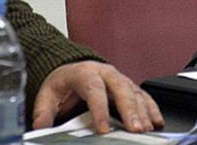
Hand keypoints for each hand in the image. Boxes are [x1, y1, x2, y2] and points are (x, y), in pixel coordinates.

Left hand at [32, 61, 162, 133]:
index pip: (94, 90)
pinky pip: (143, 96)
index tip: (103, 129)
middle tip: (135, 129)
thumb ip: (44, 112)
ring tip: (147, 129)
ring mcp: (119, 78)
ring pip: (135, 92)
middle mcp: (106, 73)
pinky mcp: (128, 85)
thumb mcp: (48, 95)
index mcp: (85, 73)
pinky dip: (152, 108)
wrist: (72, 68)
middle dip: (130, 110)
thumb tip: (40, 127)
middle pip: (121, 89)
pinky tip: (157, 122)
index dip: (100, 109)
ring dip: (143, 111)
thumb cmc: (62, 83)